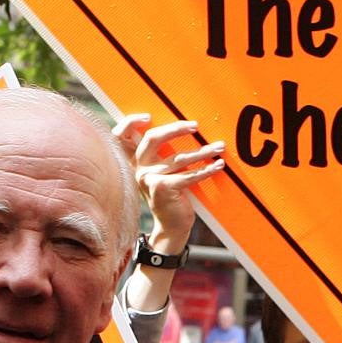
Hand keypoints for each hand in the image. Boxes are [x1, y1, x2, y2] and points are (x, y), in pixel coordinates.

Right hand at [113, 114, 224, 251]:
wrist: (171, 226)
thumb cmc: (171, 196)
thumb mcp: (161, 174)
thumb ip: (160, 155)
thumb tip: (182, 128)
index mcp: (137, 162)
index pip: (122, 136)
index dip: (130, 122)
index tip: (148, 116)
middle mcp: (140, 169)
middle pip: (153, 138)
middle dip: (176, 128)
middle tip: (195, 126)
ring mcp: (150, 179)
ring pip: (179, 158)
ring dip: (203, 151)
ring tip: (219, 147)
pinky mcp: (163, 189)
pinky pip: (189, 175)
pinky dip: (206, 170)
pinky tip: (218, 165)